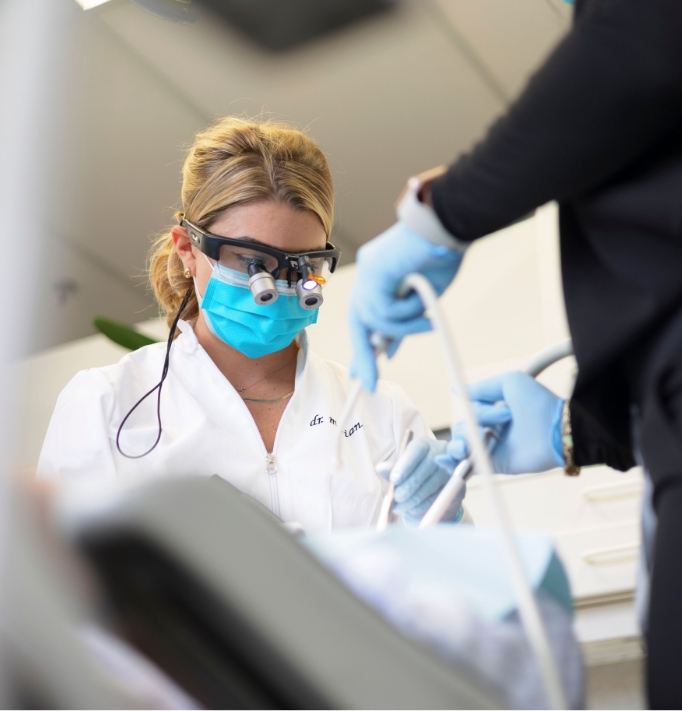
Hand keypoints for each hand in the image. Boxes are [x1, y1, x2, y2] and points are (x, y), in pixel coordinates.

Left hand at [349, 222, 462, 390]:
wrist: (447, 224)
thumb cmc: (441, 256)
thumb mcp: (421, 300)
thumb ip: (401, 323)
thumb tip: (385, 349)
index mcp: (379, 279)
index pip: (367, 316)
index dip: (367, 344)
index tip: (366, 369)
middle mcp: (368, 275)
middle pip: (357, 322)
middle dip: (363, 355)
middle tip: (367, 382)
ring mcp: (368, 272)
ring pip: (376, 321)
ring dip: (405, 327)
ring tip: (428, 318)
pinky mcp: (372, 272)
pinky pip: (385, 311)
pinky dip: (407, 312)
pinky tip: (420, 297)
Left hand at [382, 437, 465, 524]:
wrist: (433, 492)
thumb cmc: (413, 477)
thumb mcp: (400, 472)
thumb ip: (391, 470)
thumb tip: (380, 468)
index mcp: (424, 445)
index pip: (415, 451)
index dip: (404, 465)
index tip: (394, 479)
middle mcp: (440, 452)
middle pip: (425, 468)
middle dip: (409, 485)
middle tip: (397, 497)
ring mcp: (452, 468)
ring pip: (431, 484)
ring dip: (414, 498)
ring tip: (401, 507)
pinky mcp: (458, 486)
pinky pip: (439, 497)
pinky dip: (424, 505)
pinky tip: (413, 509)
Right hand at [442, 372, 564, 473]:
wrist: (557, 431)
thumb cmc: (538, 403)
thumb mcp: (509, 382)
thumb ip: (482, 388)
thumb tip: (454, 390)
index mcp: (493, 411)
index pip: (468, 412)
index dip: (475, 412)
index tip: (501, 413)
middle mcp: (489, 429)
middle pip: (460, 429)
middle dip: (466, 429)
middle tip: (492, 427)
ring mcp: (490, 448)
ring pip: (460, 446)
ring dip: (458, 444)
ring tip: (469, 446)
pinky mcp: (494, 464)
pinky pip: (467, 465)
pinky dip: (453, 463)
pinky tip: (447, 460)